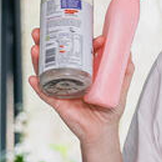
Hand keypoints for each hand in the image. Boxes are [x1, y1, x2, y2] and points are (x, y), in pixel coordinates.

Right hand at [29, 27, 134, 143]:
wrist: (101, 131)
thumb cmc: (110, 109)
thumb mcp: (120, 87)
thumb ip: (125, 71)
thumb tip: (129, 52)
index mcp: (84, 69)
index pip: (75, 49)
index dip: (74, 38)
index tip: (79, 30)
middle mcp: (70, 76)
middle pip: (55, 55)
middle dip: (45, 42)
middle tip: (39, 32)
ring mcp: (62, 88)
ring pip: (46, 70)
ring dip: (38, 59)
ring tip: (35, 48)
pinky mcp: (58, 102)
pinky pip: (45, 93)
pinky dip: (38, 86)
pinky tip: (32, 78)